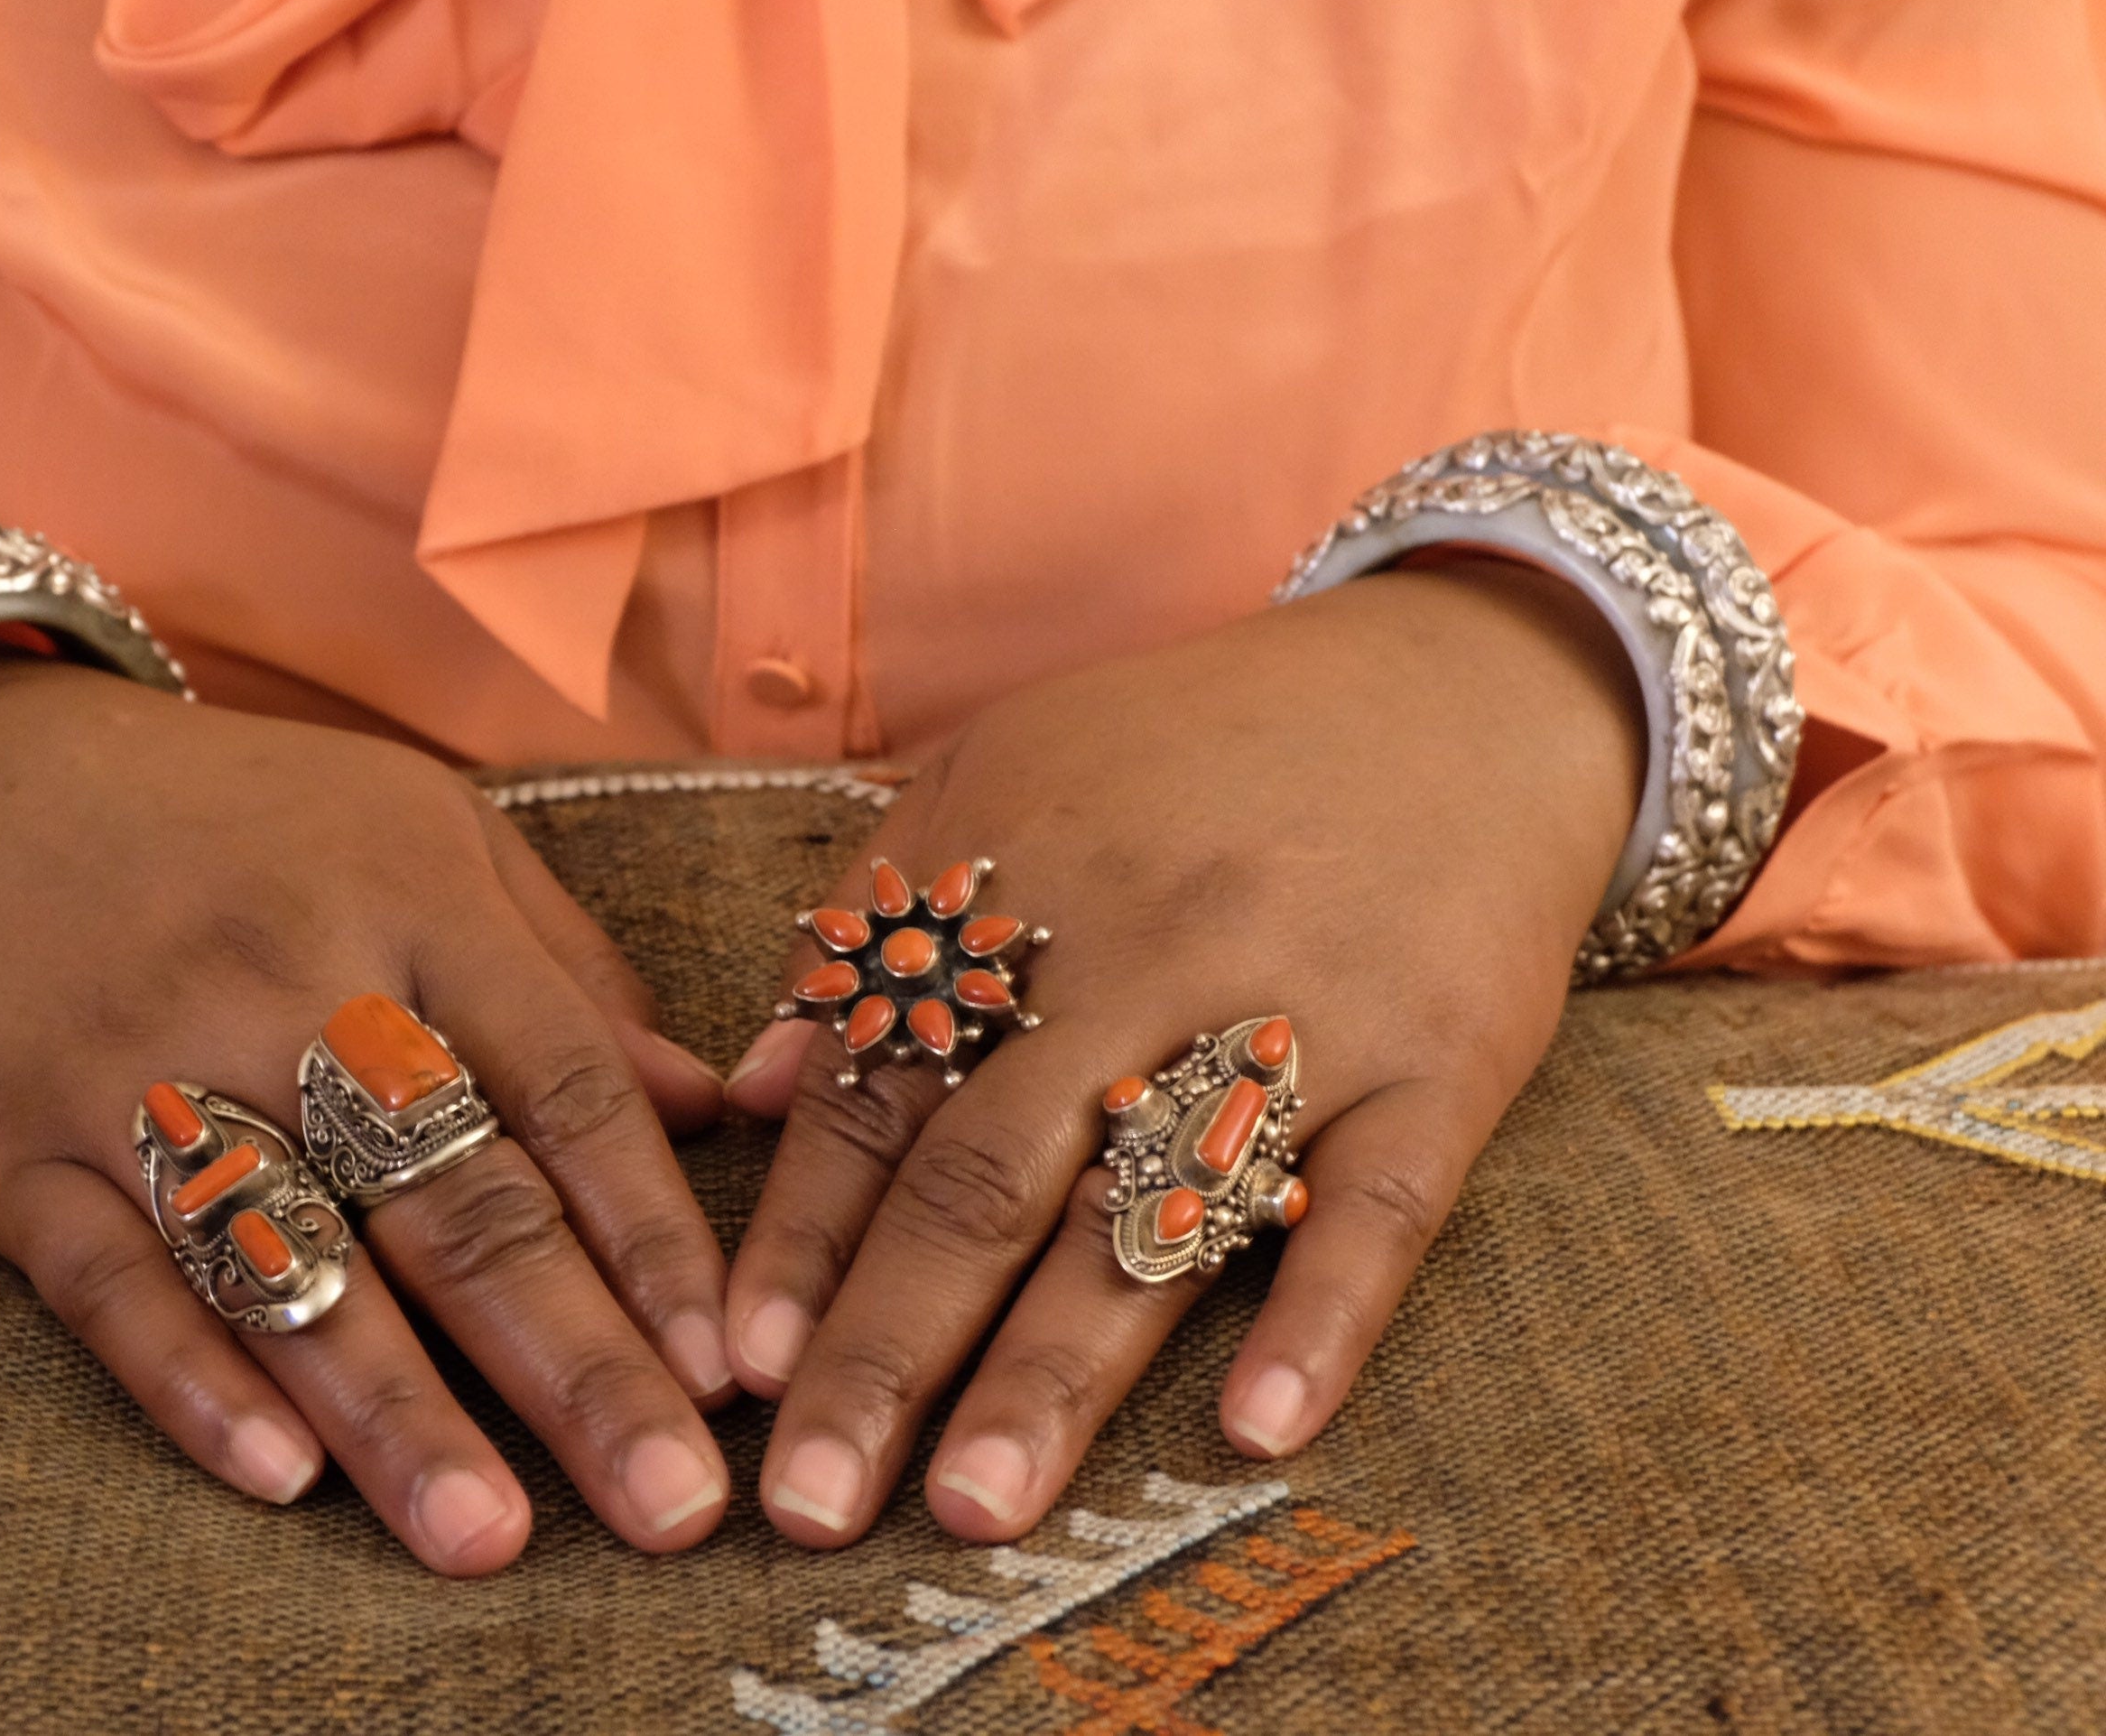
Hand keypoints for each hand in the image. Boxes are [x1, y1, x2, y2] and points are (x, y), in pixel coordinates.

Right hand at [0, 651, 735, 1573]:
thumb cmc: (251, 823)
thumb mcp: (431, 836)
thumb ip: (567, 975)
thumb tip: (705, 1111)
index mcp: (415, 902)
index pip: (565, 1086)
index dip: (653, 1236)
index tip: (728, 1369)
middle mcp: (287, 984)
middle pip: (451, 1197)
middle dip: (572, 1361)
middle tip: (666, 1502)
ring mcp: (142, 1065)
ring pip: (291, 1258)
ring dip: (397, 1410)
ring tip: (488, 1538)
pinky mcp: (10, 1142)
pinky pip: (107, 1278)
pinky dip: (193, 1378)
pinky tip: (280, 1477)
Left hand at [721, 560, 1642, 1543]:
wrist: (1452, 684)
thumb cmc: (1194, 755)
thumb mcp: (1000, 781)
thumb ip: (873, 933)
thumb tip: (749, 1094)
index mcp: (1015, 898)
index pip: (878, 1095)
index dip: (800, 1240)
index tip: (736, 1370)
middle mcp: (1140, 960)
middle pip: (991, 1177)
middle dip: (890, 1347)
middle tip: (813, 1504)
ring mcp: (1297, 1012)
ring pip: (1161, 1212)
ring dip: (1060, 1370)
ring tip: (976, 1505)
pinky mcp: (1441, 1060)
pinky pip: (1381, 1203)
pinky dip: (1322, 1314)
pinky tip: (1258, 1428)